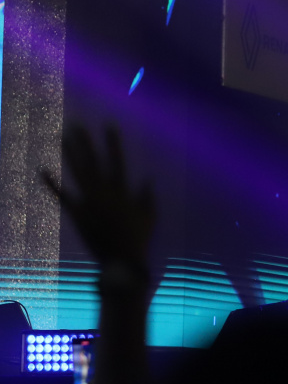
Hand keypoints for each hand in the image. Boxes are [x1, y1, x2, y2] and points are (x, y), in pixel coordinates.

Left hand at [42, 125, 154, 300]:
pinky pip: (63, 196)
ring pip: (78, 174)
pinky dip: (52, 184)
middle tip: (77, 125)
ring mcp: (89, 202)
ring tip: (64, 139)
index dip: (113, 143)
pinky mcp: (77, 214)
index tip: (109, 125)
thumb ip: (148, 196)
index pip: (117, 161)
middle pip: (93, 163)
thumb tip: (148, 179)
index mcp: (122, 191)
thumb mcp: (150, 215)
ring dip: (70, 155)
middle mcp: (104, 193)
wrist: (121, 258)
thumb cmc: (139, 237)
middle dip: (86, 143)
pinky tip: (43, 170)